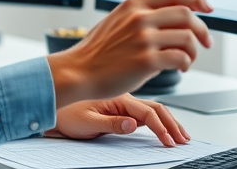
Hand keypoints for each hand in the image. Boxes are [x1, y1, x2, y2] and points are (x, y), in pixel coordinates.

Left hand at [45, 95, 190, 146]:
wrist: (52, 105)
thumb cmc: (65, 113)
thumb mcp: (86, 121)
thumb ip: (110, 123)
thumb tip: (133, 125)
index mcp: (116, 97)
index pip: (146, 112)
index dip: (161, 127)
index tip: (170, 141)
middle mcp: (122, 97)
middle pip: (155, 108)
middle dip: (172, 123)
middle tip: (184, 139)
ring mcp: (122, 102)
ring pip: (152, 109)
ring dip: (168, 120)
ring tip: (181, 134)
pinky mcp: (119, 108)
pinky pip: (143, 112)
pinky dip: (157, 120)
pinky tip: (163, 126)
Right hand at [46, 0, 213, 106]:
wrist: (79, 71)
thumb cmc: (95, 51)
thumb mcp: (114, 21)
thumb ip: (138, 16)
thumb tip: (167, 17)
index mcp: (132, 5)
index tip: (207, 7)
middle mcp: (139, 18)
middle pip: (186, 14)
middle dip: (202, 29)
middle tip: (205, 42)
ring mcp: (143, 39)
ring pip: (187, 38)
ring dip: (194, 51)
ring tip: (187, 60)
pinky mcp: (146, 61)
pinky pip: (180, 58)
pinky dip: (186, 64)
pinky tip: (179, 68)